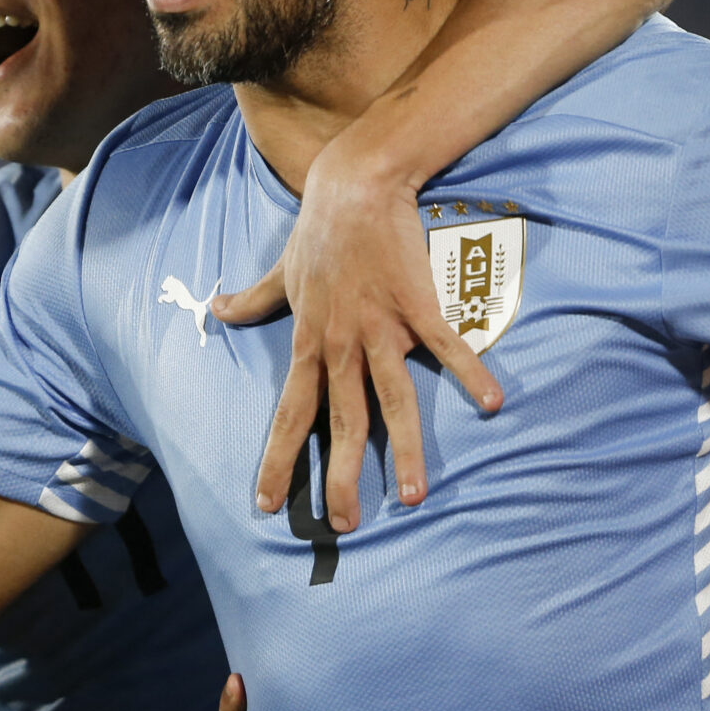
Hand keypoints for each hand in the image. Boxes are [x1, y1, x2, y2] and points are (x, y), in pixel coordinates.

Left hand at [217, 128, 501, 534]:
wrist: (355, 186)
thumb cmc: (319, 231)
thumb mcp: (280, 272)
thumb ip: (252, 300)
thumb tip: (216, 309)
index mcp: (309, 344)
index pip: (288, 414)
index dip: (276, 460)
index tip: (266, 503)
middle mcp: (341, 346)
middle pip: (340, 422)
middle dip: (339, 476)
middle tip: (344, 524)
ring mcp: (381, 329)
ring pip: (391, 401)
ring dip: (401, 450)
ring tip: (412, 494)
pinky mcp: (418, 307)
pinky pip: (446, 348)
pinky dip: (470, 372)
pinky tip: (493, 401)